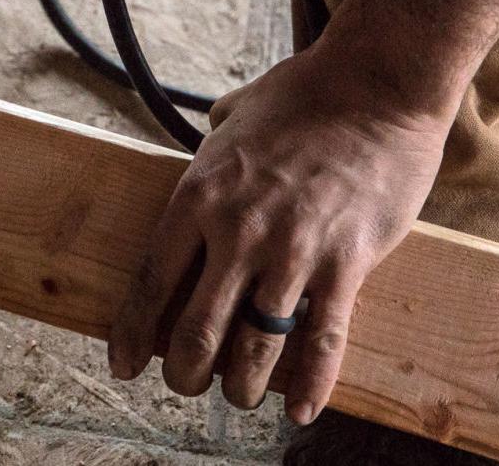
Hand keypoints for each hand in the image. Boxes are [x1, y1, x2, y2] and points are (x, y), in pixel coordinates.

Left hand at [106, 37, 452, 424]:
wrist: (375, 87)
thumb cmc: (304, 95)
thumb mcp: (235, 116)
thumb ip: (213, 140)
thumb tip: (209, 132)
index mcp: (199, 195)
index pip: (151, 281)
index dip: (133, 332)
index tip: (123, 363)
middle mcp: (237, 231)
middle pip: (196, 330)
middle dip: (185, 372)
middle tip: (185, 384)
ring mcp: (292, 251)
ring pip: (255, 347)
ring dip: (242, 384)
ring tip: (239, 396)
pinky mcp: (346, 262)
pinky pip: (323, 340)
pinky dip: (311, 384)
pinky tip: (299, 410)